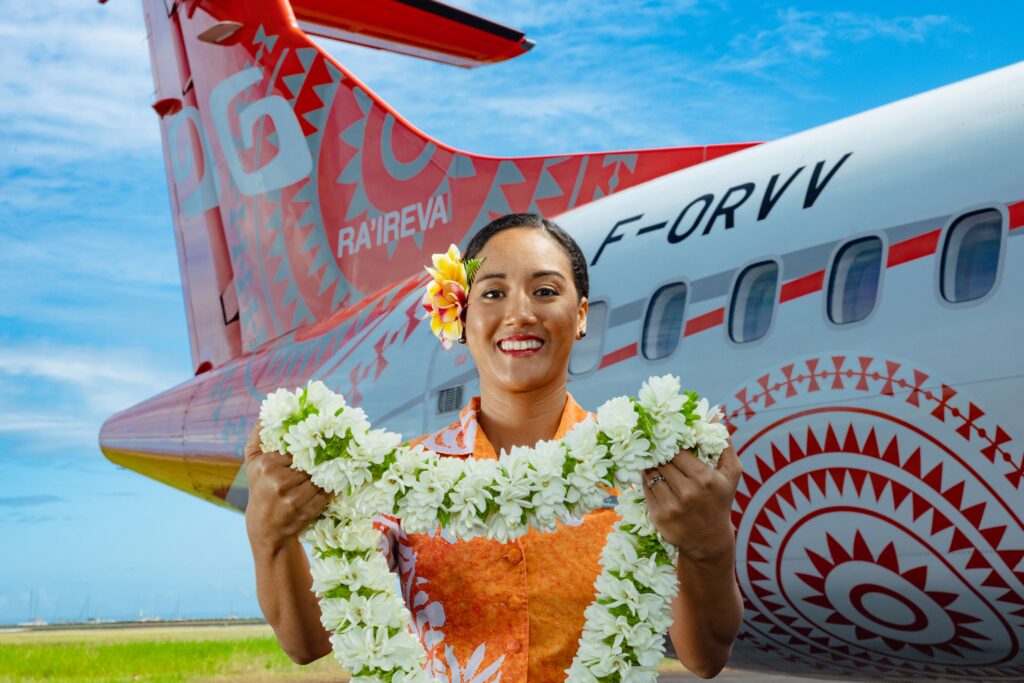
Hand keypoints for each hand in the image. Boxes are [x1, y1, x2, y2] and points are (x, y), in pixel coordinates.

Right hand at [243, 418, 330, 552]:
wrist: (265, 527)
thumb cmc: (260, 488)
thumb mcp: (253, 461)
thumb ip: (259, 436)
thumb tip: (266, 413)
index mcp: (265, 464)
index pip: (296, 447)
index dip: (308, 445)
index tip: (318, 440)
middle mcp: (277, 480)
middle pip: (310, 461)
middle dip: (319, 459)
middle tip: (329, 454)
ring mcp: (292, 497)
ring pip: (320, 476)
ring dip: (326, 474)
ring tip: (328, 471)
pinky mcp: (305, 510)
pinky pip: (326, 492)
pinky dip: (330, 488)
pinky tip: (328, 485)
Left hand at [641, 418, 741, 562]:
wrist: (708, 540)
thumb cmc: (720, 501)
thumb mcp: (731, 474)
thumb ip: (724, 444)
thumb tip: (715, 416)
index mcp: (704, 479)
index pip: (677, 451)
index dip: (669, 443)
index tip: (666, 437)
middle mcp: (687, 492)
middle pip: (662, 461)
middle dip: (658, 452)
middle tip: (653, 444)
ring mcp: (671, 505)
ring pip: (651, 474)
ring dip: (649, 465)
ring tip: (651, 458)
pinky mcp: (658, 516)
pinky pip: (646, 489)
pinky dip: (647, 480)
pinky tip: (652, 476)